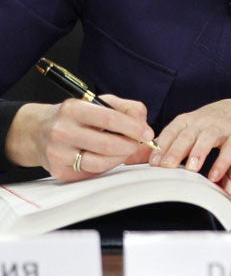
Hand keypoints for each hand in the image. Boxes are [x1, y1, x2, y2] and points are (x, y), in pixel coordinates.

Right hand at [6, 96, 154, 180]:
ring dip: (120, 158)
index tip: (147, 133)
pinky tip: (107, 157)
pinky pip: (92, 173)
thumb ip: (127, 109)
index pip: (109, 119)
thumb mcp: (99, 102)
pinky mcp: (59, 172)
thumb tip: (145, 126)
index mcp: (73, 110)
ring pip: (101, 163)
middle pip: (108, 145)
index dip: (133, 128)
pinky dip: (106, 166)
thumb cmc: (75, 116)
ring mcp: (58, 154)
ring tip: (124, 150)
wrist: (37, 132)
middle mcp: (62, 131)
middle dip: (130, 145)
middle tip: (138, 144)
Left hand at [149, 99, 230, 182]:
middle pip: (188, 134)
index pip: (172, 130)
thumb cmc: (214, 124)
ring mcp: (224, 127)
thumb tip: (142, 161)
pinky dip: (222, 162)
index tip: (153, 163)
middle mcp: (205, 121)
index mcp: (190, 120)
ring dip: (199, 152)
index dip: (162, 146)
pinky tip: (215, 175)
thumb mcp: (193, 127)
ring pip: (209, 137)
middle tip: (166, 167)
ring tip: (192, 169)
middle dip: (176, 150)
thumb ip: (172, 142)